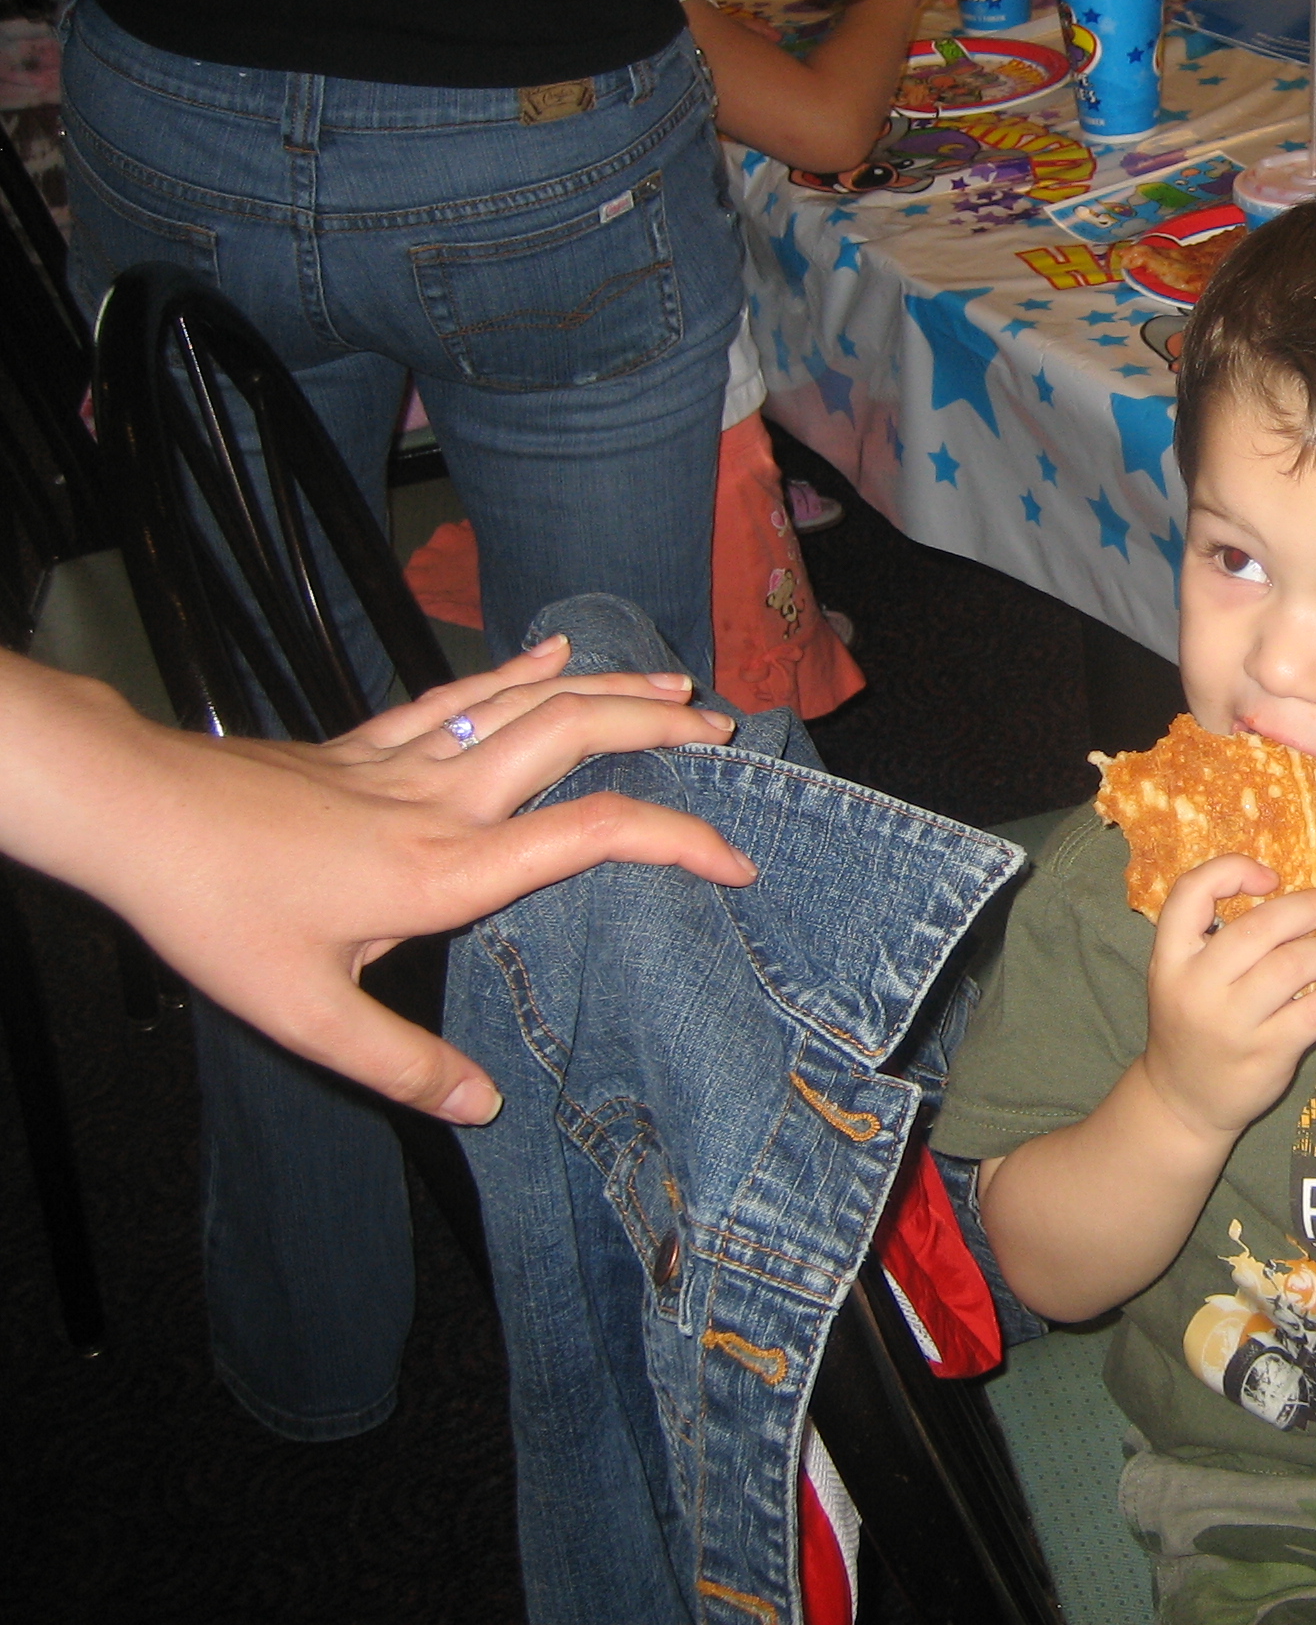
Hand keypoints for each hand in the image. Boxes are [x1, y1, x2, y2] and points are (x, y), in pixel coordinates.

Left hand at [31, 638, 753, 1124]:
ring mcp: (409, 760)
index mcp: (446, 869)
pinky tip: (559, 651)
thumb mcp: (303, 1013)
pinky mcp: (370, 741)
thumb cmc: (215, 911)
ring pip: (532, 702)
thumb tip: (483, 1108)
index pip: (591, 835)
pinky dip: (523, 667)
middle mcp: (445, 801)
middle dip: (662, 730)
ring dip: (613, 690)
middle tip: (726, 737)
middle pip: (576, 737)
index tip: (737, 861)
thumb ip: (400, 1064)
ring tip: (679, 689)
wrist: (135, 814)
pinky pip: (466, 691)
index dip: (679, 840)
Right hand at [1139, 855, 1315, 1140]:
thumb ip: (1217, 936)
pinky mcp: (1265, 1054)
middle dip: (1313, 906)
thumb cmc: (1192, 1022)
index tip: (1271, 878)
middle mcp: (1196, 987)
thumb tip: (1295, 891)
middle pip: (1261, 927)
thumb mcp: (1182, 975)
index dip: (1233, 870)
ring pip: (1294, 966)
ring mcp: (1231, 1024)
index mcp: (1170, 958)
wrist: (1181, 1101)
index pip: (1191, 892)